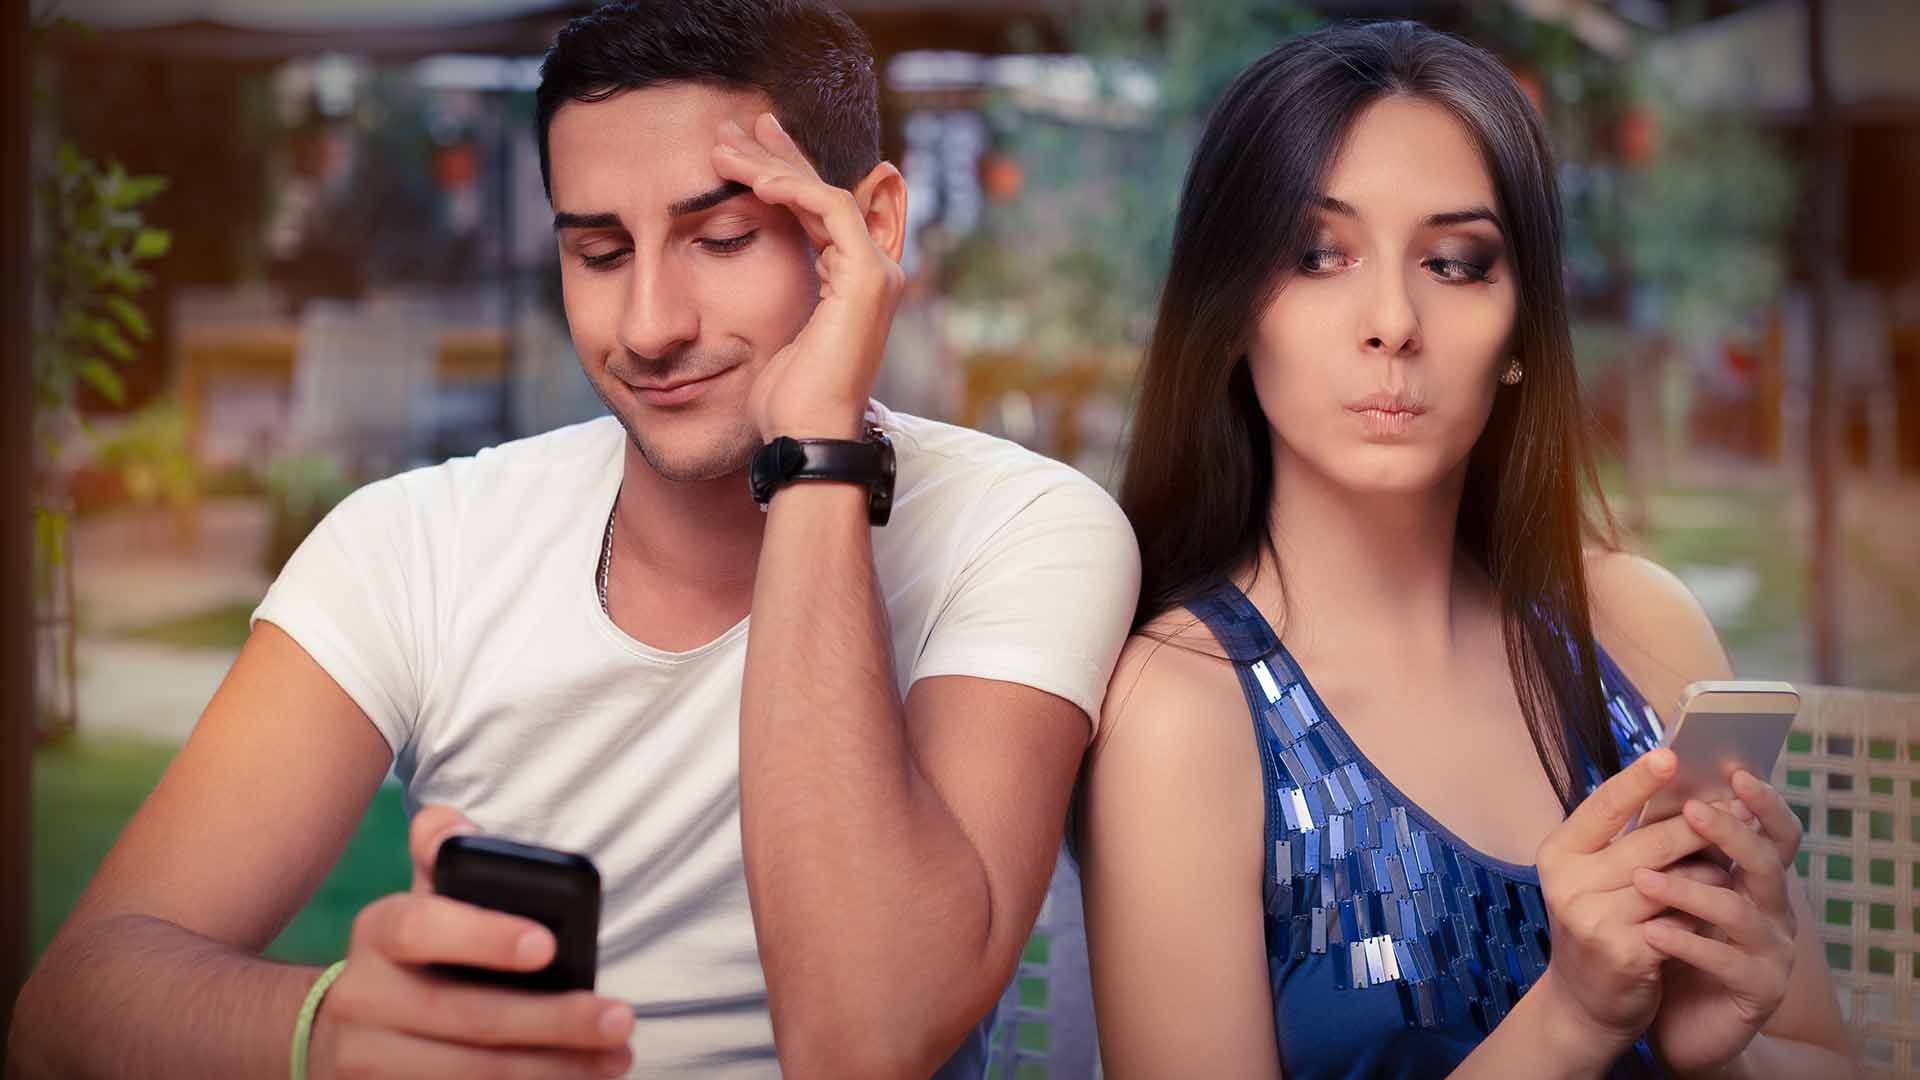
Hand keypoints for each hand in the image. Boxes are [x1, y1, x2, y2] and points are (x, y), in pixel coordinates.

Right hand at [305, 806, 634, 1078]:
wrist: (338, 1029)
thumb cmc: (413, 956)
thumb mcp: (423, 900)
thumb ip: (442, 856)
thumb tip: (453, 827)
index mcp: (379, 931)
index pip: (424, 927)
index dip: (484, 936)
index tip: (548, 945)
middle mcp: (362, 996)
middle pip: (465, 1014)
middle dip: (552, 1021)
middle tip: (619, 1019)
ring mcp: (364, 1057)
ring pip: (468, 1072)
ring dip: (552, 1068)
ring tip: (614, 1058)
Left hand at [709, 112, 904, 439]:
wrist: (806, 436)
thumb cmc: (784, 404)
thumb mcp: (770, 338)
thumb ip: (769, 301)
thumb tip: (731, 281)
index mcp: (853, 284)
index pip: (824, 212)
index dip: (790, 173)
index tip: (748, 148)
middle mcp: (874, 272)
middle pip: (824, 194)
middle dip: (777, 155)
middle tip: (735, 127)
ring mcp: (877, 273)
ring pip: (824, 192)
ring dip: (771, 165)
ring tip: (724, 147)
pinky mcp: (868, 276)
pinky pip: (830, 208)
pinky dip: (791, 189)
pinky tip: (752, 178)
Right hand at [1531, 749, 1722, 1061]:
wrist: (1586, 1001)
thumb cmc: (1601, 923)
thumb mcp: (1596, 877)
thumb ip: (1627, 840)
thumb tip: (1685, 793)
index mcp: (1558, 852)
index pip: (1602, 806)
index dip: (1638, 781)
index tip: (1672, 756)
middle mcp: (1567, 882)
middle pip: (1647, 842)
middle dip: (1698, 824)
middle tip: (1739, 804)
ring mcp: (1591, 919)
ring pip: (1671, 882)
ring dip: (1709, 872)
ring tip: (1733, 861)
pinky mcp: (1622, 952)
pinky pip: (1680, 921)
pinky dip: (1704, 911)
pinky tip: (1721, 907)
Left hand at [1642, 771, 1802, 1074]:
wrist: (1674, 1022)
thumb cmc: (1669, 943)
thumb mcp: (1670, 890)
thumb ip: (1672, 847)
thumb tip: (1652, 781)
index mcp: (1755, 878)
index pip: (1774, 831)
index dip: (1763, 802)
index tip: (1736, 770)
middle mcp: (1773, 909)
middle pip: (1769, 862)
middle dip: (1732, 832)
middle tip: (1692, 809)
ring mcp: (1771, 950)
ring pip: (1740, 910)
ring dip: (1690, 889)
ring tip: (1641, 878)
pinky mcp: (1757, 989)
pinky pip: (1725, 960)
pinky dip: (1686, 942)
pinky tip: (1651, 934)